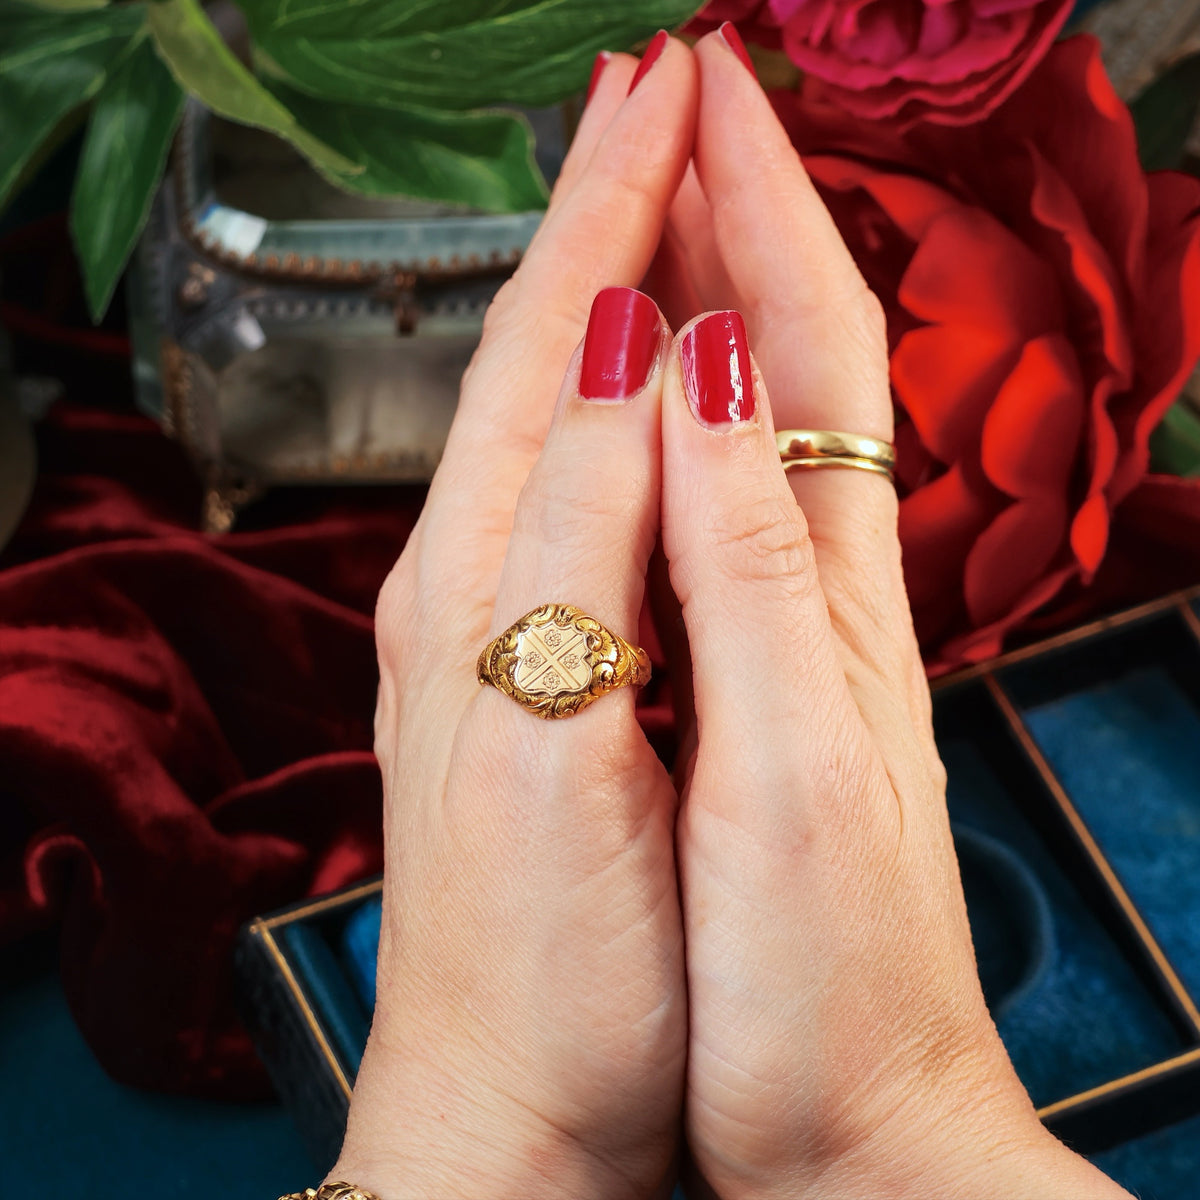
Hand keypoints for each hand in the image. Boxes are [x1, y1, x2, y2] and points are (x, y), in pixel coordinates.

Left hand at [331, 41, 695, 1199]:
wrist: (513, 1099)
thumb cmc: (544, 954)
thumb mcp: (551, 728)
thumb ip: (586, 539)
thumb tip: (645, 356)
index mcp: (479, 571)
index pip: (548, 339)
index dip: (606, 206)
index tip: (660, 88)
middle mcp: (474, 572)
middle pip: (541, 350)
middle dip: (599, 213)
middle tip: (654, 93)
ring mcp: (500, 614)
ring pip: (558, 408)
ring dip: (603, 289)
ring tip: (649, 195)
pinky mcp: (540, 665)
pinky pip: (574, 488)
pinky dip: (612, 400)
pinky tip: (640, 381)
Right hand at [652, 29, 1131, 1199]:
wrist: (858, 1113)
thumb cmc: (821, 982)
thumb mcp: (787, 773)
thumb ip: (749, 576)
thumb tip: (711, 381)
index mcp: (829, 598)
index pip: (805, 346)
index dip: (755, 205)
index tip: (696, 86)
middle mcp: (825, 591)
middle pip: (797, 354)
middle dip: (739, 207)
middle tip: (672, 98)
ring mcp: (799, 630)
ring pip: (765, 420)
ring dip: (724, 290)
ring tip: (664, 201)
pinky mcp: (763, 683)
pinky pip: (736, 501)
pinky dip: (703, 412)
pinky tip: (666, 392)